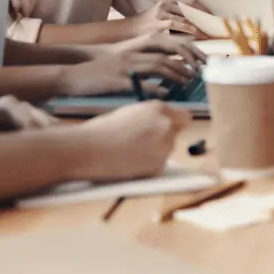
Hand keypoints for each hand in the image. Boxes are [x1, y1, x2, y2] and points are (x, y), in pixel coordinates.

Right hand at [59, 33, 206, 95]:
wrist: (72, 75)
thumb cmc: (98, 72)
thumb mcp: (121, 63)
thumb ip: (141, 65)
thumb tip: (165, 75)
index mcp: (134, 50)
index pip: (165, 46)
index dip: (184, 53)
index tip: (197, 63)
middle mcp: (131, 55)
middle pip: (165, 57)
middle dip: (184, 65)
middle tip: (197, 75)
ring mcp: (124, 67)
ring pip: (156, 66)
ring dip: (174, 75)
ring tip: (186, 83)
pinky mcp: (116, 80)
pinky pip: (139, 83)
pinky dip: (155, 88)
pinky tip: (166, 93)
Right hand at [74, 101, 190, 180]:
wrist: (90, 149)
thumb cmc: (102, 129)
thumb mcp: (130, 112)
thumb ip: (150, 116)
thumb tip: (160, 121)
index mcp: (158, 108)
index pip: (184, 116)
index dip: (175, 122)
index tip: (167, 127)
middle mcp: (166, 125)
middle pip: (176, 133)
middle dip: (164, 136)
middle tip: (143, 142)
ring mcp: (164, 146)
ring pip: (168, 149)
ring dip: (156, 151)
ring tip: (131, 151)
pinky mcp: (158, 165)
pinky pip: (159, 164)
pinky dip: (149, 165)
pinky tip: (130, 162)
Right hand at [155, 0, 212, 38]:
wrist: (130, 29)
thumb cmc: (151, 23)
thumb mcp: (164, 12)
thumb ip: (179, 13)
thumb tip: (201, 19)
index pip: (192, 0)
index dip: (205, 7)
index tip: (215, 16)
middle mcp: (166, 3)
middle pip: (192, 6)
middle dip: (205, 16)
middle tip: (215, 24)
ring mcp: (162, 12)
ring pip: (186, 16)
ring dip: (199, 25)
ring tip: (208, 32)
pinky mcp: (158, 23)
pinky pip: (177, 24)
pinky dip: (188, 28)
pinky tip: (196, 33)